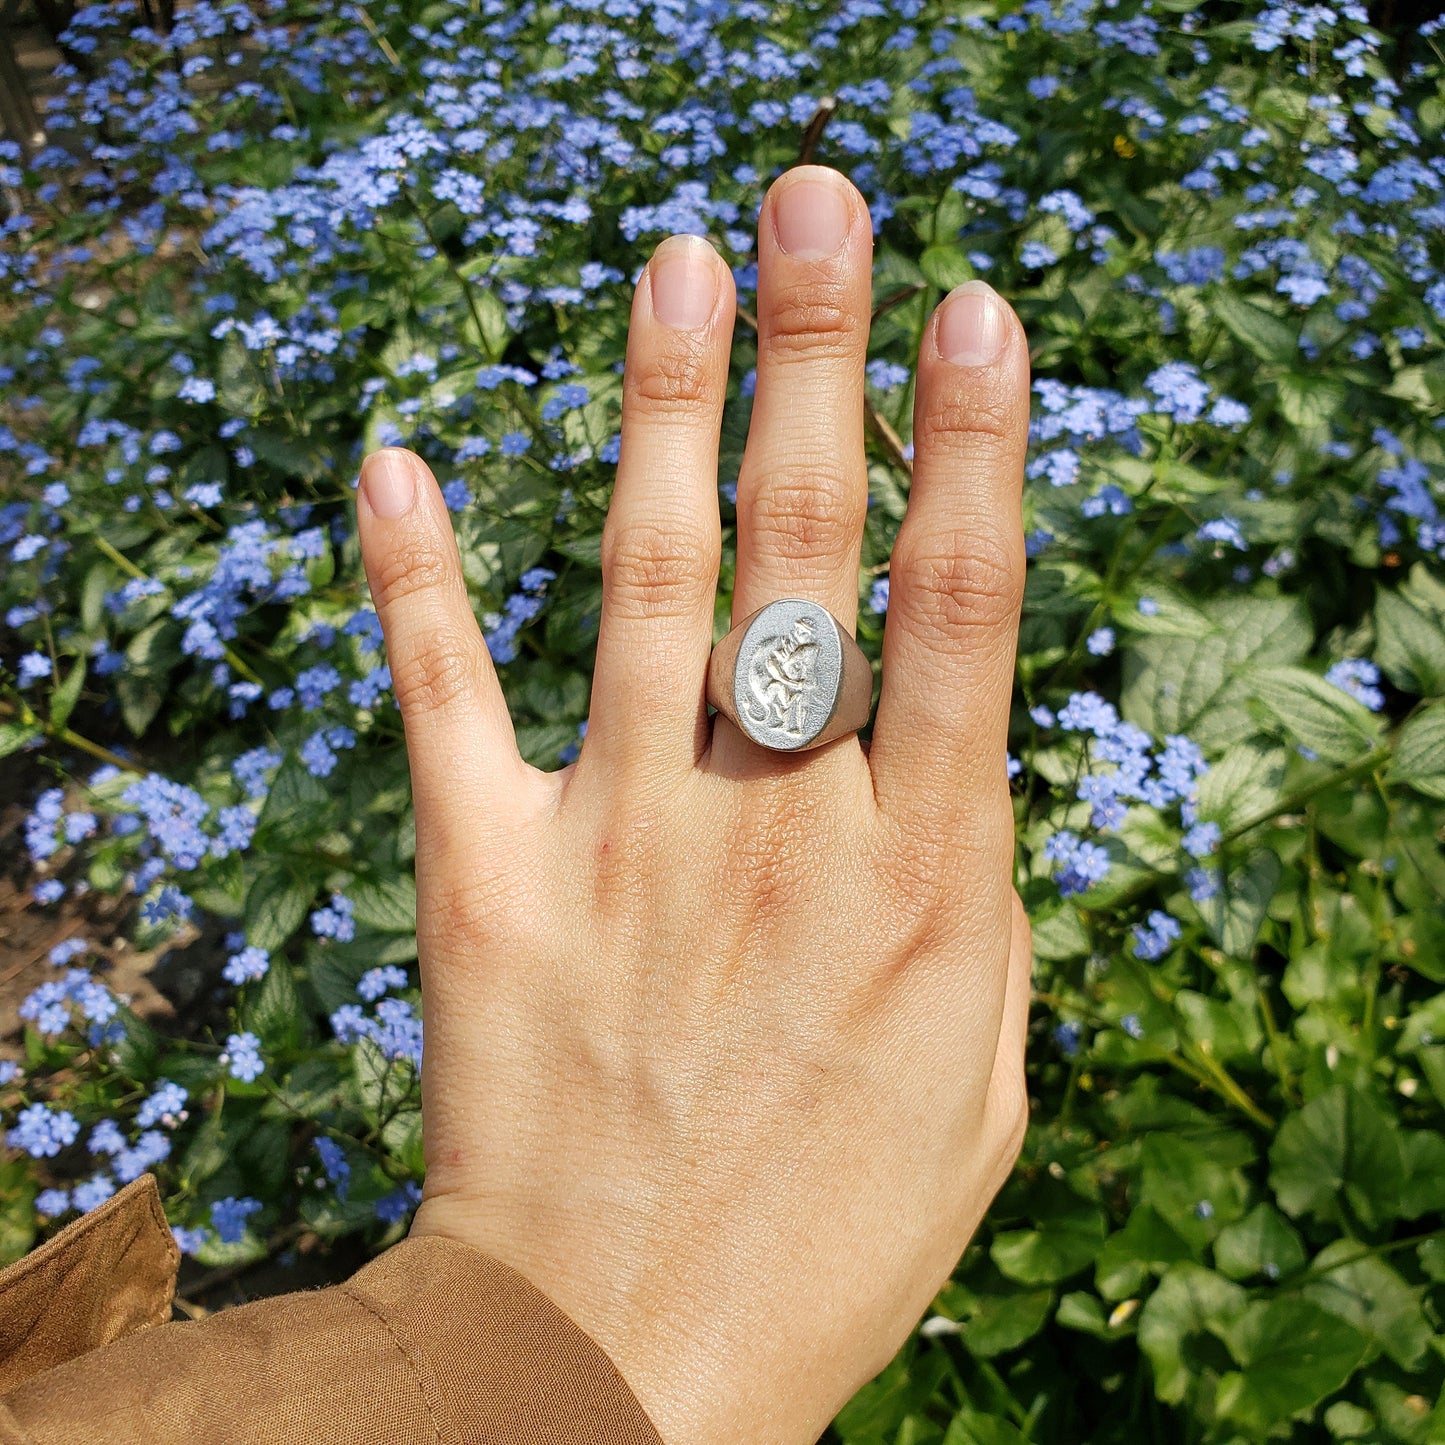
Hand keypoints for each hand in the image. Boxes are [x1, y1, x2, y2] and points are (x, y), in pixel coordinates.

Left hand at [356, 164, 1031, 1444]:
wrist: (609, 1368)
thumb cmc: (827, 1244)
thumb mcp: (975, 1091)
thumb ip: (978, 919)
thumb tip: (954, 781)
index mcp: (918, 881)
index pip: (956, 615)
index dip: (971, 450)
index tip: (970, 309)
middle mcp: (771, 836)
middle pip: (799, 556)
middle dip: (818, 363)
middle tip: (816, 202)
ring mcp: (621, 849)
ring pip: (638, 586)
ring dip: (657, 412)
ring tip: (674, 262)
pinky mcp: (488, 887)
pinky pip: (445, 704)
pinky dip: (412, 581)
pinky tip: (391, 459)